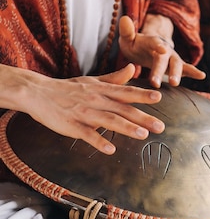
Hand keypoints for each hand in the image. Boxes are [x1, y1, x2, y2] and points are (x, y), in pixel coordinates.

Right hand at [20, 64, 164, 154]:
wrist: (38, 93)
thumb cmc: (68, 88)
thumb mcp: (92, 80)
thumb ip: (114, 78)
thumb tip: (132, 68)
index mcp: (102, 90)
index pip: (126, 92)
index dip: (142, 95)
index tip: (159, 97)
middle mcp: (96, 100)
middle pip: (123, 109)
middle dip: (143, 117)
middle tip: (161, 126)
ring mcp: (84, 113)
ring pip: (108, 120)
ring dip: (127, 128)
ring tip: (143, 135)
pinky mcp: (72, 126)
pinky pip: (87, 134)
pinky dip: (99, 142)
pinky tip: (111, 150)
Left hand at [118, 15, 205, 87]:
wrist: (147, 47)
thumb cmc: (135, 45)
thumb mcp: (128, 38)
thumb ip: (127, 31)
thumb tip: (124, 18)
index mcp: (151, 41)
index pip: (154, 42)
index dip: (158, 45)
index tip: (162, 49)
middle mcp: (164, 48)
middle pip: (164, 58)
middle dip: (160, 70)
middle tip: (156, 81)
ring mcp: (172, 57)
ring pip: (176, 65)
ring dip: (176, 73)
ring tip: (174, 83)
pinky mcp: (176, 65)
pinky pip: (186, 69)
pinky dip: (193, 72)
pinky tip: (202, 75)